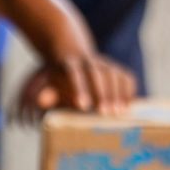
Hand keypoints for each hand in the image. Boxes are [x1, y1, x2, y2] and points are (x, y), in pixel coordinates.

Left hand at [14, 53, 136, 119]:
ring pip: (113, 73)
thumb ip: (45, 93)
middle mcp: (88, 60)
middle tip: (104, 112)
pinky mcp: (115, 68)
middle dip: (102, 92)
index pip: (74, 73)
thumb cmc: (57, 79)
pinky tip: (128, 105)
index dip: (79, 88)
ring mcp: (104, 63)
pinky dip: (128, 89)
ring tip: (118, 112)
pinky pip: (125, 76)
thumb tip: (40, 101)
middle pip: (97, 73)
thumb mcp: (47, 84)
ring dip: (117, 93)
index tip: (83, 105)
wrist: (70, 56)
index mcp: (68, 63)